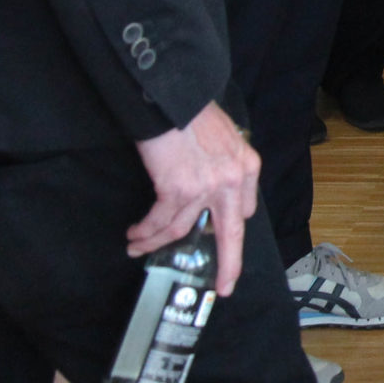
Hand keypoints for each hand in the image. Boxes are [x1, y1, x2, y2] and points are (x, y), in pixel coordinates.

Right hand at [132, 102, 259, 295]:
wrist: (174, 97)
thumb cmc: (194, 111)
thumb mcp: (225, 136)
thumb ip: (223, 162)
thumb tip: (211, 180)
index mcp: (248, 167)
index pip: (244, 208)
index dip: (230, 224)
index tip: (220, 238)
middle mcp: (232, 181)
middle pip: (230, 234)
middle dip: (228, 264)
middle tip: (223, 286)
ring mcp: (205, 189)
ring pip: (181, 229)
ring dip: (156, 242)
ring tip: (138, 248)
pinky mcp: (177, 190)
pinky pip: (160, 222)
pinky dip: (145, 231)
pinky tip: (135, 234)